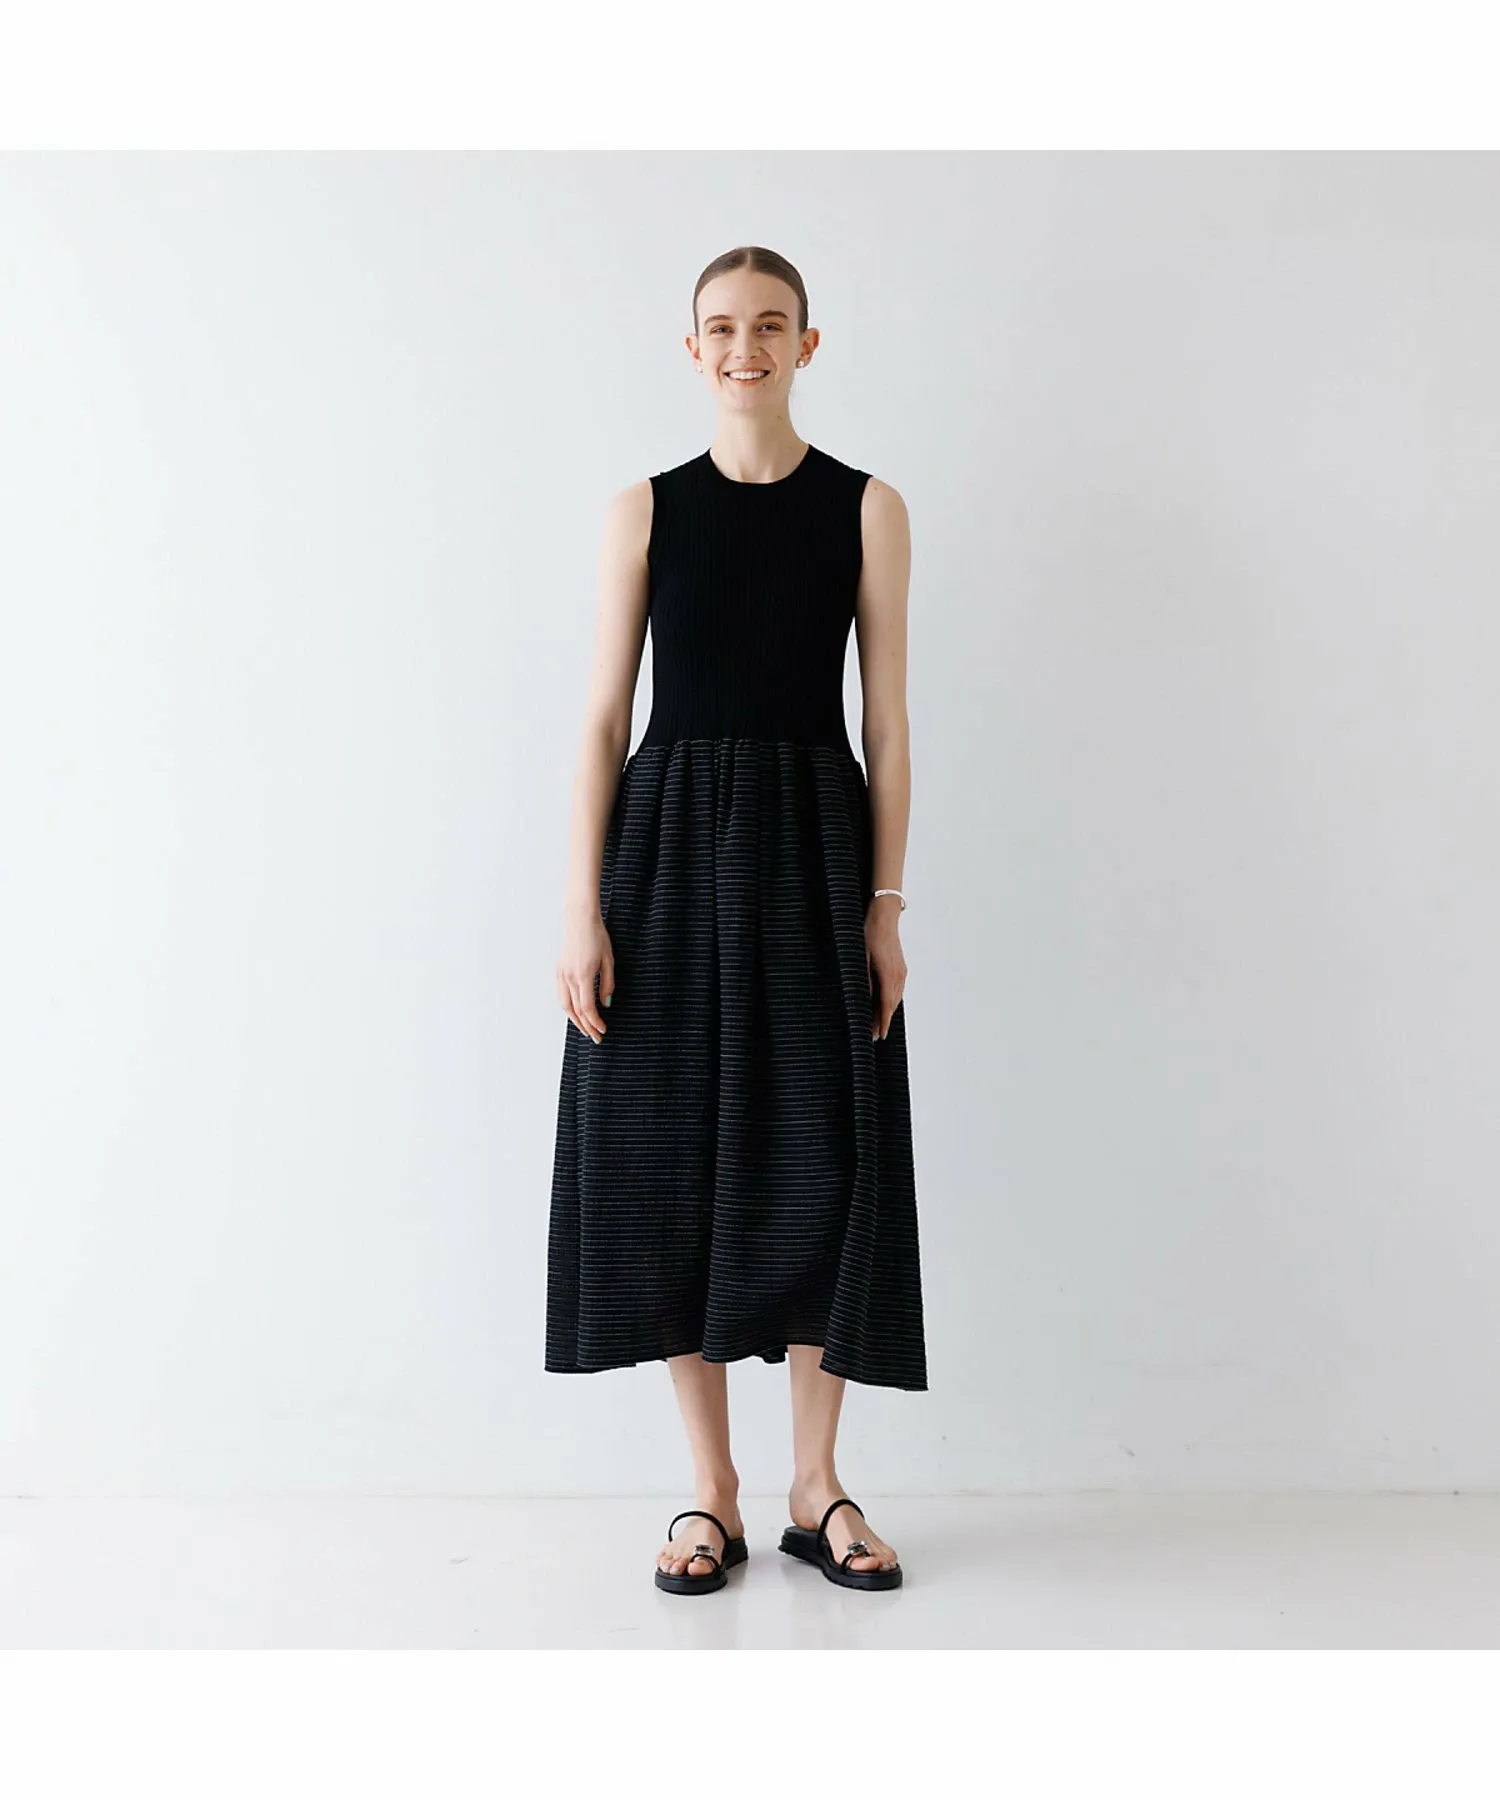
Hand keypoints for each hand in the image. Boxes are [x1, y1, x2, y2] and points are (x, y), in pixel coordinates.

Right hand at [556, 910, 613, 1044]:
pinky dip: (568, 1007)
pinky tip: (576, 1012)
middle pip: (576, 1010)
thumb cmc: (597, 936)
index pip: (588, 1008)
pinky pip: (561, 995)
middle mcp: (569, 977)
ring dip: (575, 1020)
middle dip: (586, 1026)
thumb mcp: (608, 960)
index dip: (595, 1022)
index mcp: (583, 976)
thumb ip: (608, 984)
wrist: (580, 920)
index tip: (603, 1030)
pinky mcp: (559, 971)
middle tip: (596, 1037)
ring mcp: (561, 974)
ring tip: (585, 1029)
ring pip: (566, 1005)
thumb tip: (607, 1004)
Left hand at [865, 899, 906, 1039]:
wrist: (884, 917)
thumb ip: (865, 980)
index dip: (882, 1022)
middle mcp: (898, 975)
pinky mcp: (900, 967)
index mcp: (888, 974)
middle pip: (892, 1004)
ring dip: (888, 1011)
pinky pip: (897, 989)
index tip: (878, 1035)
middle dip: (883, 1020)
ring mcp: (901, 971)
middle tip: (875, 1035)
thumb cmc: (870, 933)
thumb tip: (865, 999)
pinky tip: (885, 1004)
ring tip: (878, 1023)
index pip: (886, 1005)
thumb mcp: (861, 958)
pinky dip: (891, 1000)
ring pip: (896, 997)